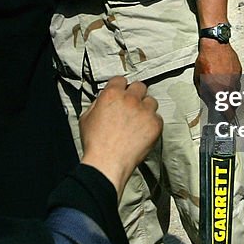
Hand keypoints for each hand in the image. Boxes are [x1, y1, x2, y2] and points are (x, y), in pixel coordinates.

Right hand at [79, 76, 161, 199]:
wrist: (107, 163)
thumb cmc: (95, 143)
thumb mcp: (86, 117)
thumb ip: (98, 103)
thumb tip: (105, 99)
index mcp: (112, 94)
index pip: (121, 80)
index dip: (120, 87)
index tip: (121, 94)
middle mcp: (130, 99)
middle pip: (139, 86)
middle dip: (135, 94)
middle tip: (131, 106)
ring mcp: (144, 111)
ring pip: (151, 101)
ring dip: (146, 108)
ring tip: (138, 121)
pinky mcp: (155, 124)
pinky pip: (158, 118)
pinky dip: (152, 123)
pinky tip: (143, 132)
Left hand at [194, 40, 241, 121]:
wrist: (215, 45)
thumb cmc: (204, 61)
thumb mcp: (199, 80)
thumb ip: (205, 93)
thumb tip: (210, 102)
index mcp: (219, 90)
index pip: (228, 110)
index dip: (228, 117)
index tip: (227, 120)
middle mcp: (230, 87)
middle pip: (234, 103)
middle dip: (229, 106)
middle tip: (224, 105)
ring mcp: (236, 79)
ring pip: (236, 93)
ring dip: (230, 94)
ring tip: (222, 88)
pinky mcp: (239, 72)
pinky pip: (237, 82)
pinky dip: (232, 83)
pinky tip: (225, 77)